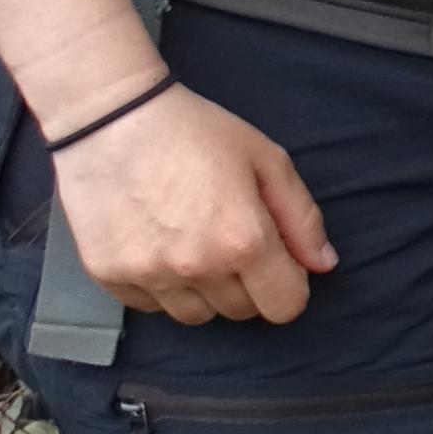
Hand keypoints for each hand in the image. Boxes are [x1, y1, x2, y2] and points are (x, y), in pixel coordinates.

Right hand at [53, 85, 334, 325]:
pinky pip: (149, 306)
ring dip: (204, 290)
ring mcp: (147, 275)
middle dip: (248, 283)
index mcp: (243, 240)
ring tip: (193, 240)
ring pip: (195, 315)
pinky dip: (160, 286)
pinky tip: (158, 243)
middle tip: (231, 237)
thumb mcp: (266, 160)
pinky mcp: (108, 277)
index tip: (277, 259)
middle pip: (241, 312)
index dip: (289, 284)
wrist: (109, 118)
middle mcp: (195, 268)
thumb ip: (302, 218)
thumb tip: (324, 265)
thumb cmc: (195, 131)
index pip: (285, 306)